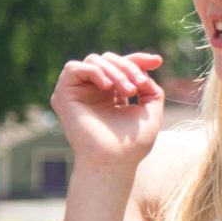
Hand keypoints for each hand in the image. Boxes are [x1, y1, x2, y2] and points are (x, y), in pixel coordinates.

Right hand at [50, 52, 165, 171]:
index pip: (121, 66)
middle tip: (139, 86)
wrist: (115, 161)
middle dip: (129, 67)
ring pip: (94, 61)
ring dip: (115, 71)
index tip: (158, 61)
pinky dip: (94, 71)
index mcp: (112, 94)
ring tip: (129, 90)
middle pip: (109, 59)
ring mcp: (78, 92)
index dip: (138, 60)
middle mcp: (93, 90)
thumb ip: (150, 88)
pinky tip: (108, 87)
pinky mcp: (63, 96)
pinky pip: (73, 68)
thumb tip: (146, 71)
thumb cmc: (133, 143)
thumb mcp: (150, 111)